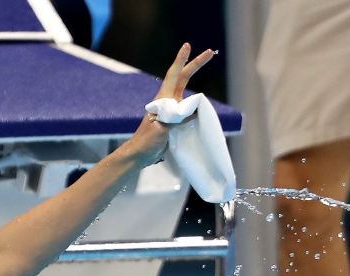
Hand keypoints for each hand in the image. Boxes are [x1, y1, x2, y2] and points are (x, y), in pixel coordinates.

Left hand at [122, 43, 213, 165]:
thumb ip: (176, 118)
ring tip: (208, 89)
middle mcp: (168, 102)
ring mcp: (171, 111)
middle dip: (196, 64)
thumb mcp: (161, 128)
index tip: (187, 45)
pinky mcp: (174, 121)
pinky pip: (188, 109)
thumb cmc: (146, 141)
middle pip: (184, 78)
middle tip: (210, 52)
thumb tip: (193, 110)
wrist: (139, 155)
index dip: (181, 60)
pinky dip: (197, 105)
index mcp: (162, 100)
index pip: (174, 75)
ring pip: (187, 94)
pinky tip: (203, 108)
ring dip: (198, 86)